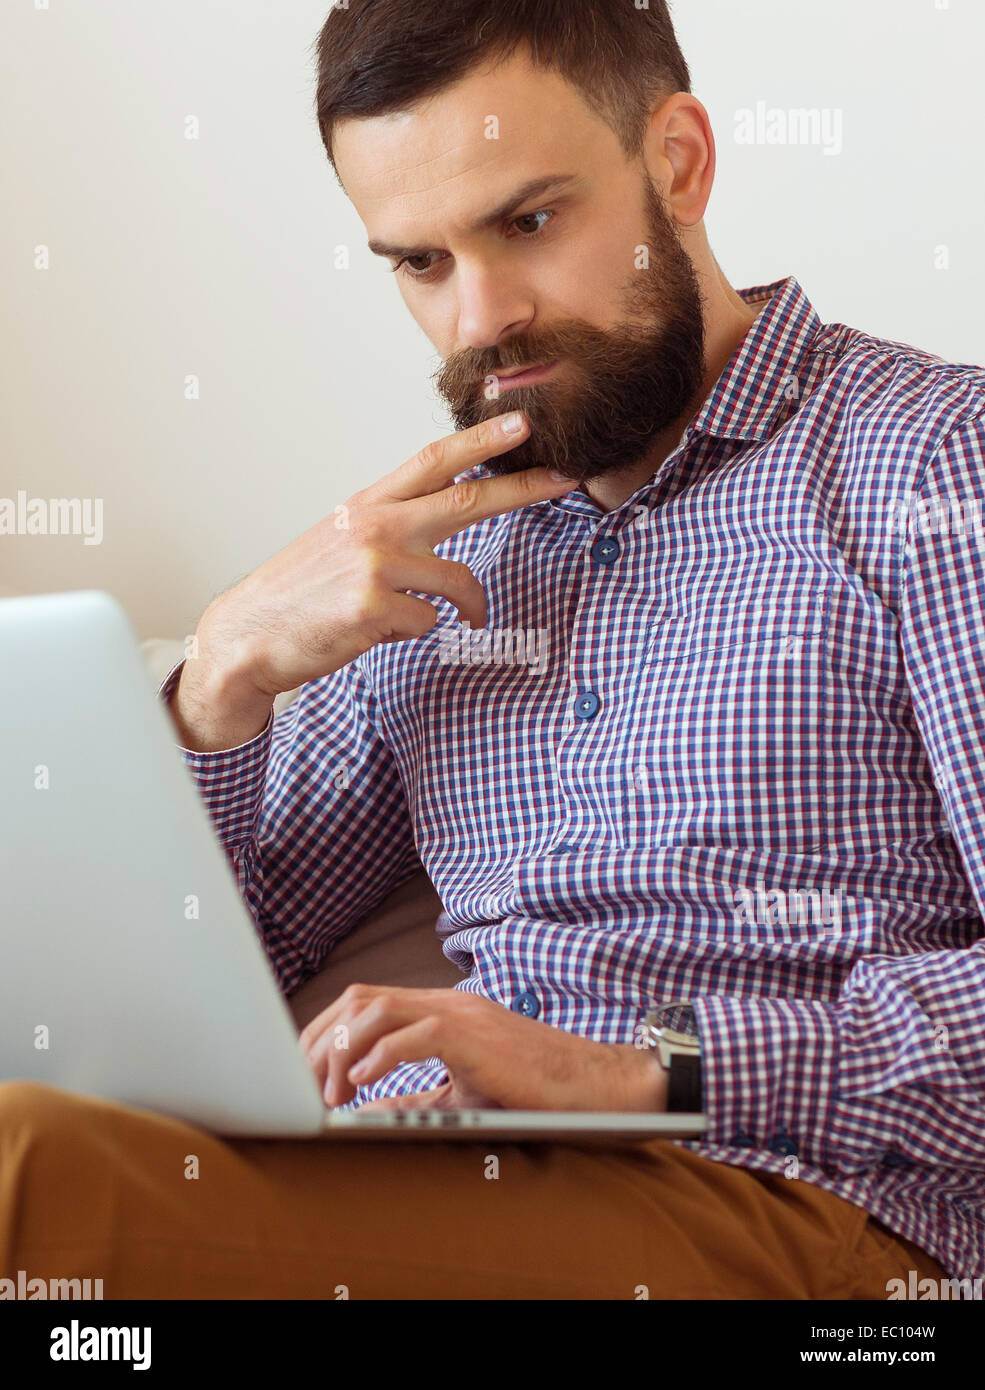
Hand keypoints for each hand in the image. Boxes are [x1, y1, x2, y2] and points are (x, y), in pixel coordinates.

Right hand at [186, 411, 574, 703]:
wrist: (247, 636)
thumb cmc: (300, 593)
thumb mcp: (341, 542)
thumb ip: (391, 526)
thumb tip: (443, 516)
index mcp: (367, 506)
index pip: (432, 461)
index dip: (480, 440)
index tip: (521, 422)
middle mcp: (374, 526)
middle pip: (464, 501)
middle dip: (521, 488)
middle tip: (564, 478)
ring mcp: (374, 565)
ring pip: (457, 581)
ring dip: (470, 607)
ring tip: (468, 620)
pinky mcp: (373, 607)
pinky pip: (428, 622)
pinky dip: (414, 633)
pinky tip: (381, 631)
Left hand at [297, 984, 668, 1111]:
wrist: (593, 1085)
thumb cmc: (532, 1090)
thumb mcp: (460, 1093)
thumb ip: (411, 1095)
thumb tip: (361, 1108)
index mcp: (439, 1009)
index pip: (363, 1001)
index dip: (324, 1032)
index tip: (303, 1071)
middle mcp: (444, 1001)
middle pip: (358, 998)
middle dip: (321, 1039)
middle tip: (307, 1087)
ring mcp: (460, 1013)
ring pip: (378, 1009)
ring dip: (342, 1050)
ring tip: (331, 1093)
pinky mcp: (475, 1036)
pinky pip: (416, 1033)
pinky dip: (379, 1057)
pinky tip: (360, 1084)